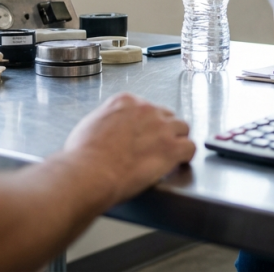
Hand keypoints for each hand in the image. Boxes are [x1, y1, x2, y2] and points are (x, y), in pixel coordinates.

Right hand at [63, 93, 195, 204]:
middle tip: (156, 146)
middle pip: (166, 115)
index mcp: (126, 101)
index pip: (145, 107)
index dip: (146, 123)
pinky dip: (187, 155)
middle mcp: (147, 109)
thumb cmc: (83, 155)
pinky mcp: (171, 148)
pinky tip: (180, 162)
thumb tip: (109, 129)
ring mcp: (161, 127)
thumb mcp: (90, 124)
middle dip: (163, 130)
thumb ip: (107, 120)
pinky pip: (190, 147)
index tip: (143, 134)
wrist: (90, 172)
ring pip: (182, 128)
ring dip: (178, 140)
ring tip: (171, 154)